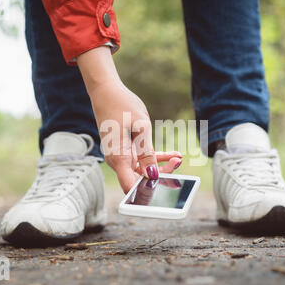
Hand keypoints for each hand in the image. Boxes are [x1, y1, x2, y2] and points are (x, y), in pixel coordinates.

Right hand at [77, 47, 181, 192]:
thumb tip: (153, 175)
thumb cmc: (121, 105)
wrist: (107, 91)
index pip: (130, 186)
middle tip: (177, 163)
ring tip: (178, 158)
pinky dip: (157, 157)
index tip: (164, 189)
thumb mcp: (141, 126)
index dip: (146, 193)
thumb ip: (148, 152)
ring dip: (161, 166)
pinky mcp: (126, 150)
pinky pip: (143, 159)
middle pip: (139, 180)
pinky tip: (173, 154)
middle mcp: (118, 160)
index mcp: (118, 158)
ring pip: (143, 170)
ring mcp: (121, 156)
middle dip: (160, 176)